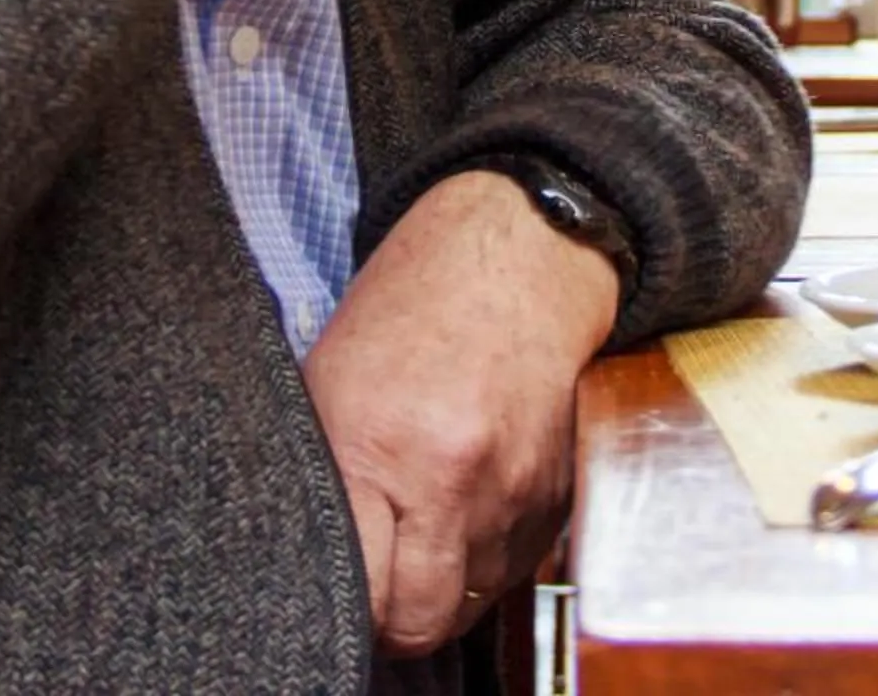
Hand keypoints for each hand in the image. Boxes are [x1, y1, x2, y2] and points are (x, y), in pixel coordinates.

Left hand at [303, 170, 617, 656]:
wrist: (520, 256)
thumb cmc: (412, 305)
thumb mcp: (331, 380)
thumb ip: (329, 478)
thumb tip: (318, 558)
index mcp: (379, 448)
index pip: (365, 595)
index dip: (349, 611)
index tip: (341, 592)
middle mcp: (454, 482)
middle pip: (423, 622)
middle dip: (397, 616)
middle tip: (380, 576)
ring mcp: (515, 494)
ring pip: (473, 600)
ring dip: (446, 583)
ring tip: (425, 518)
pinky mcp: (559, 496)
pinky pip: (517, 566)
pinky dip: (489, 553)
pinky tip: (469, 501)